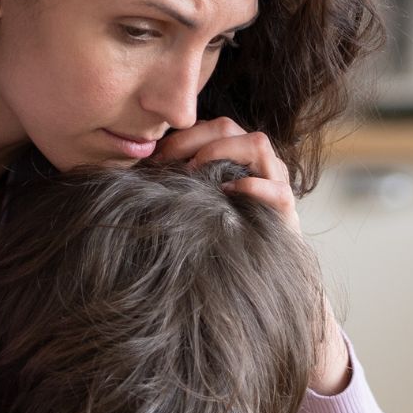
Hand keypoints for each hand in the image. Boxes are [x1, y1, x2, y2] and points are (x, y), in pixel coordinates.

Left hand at [154, 117, 347, 389]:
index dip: (181, 136)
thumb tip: (126, 189)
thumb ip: (174, 194)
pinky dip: (254, 187)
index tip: (152, 158)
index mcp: (233, 160)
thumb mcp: (192, 215)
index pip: (210, 127)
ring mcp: (274, 186)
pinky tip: (229, 194)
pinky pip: (277, 189)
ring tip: (196, 175)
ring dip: (223, 152)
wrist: (261, 286)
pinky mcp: (286, 214)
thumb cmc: (217, 247)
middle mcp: (256, 167)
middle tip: (169, 163)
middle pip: (231, 127)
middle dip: (197, 139)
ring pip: (258, 144)